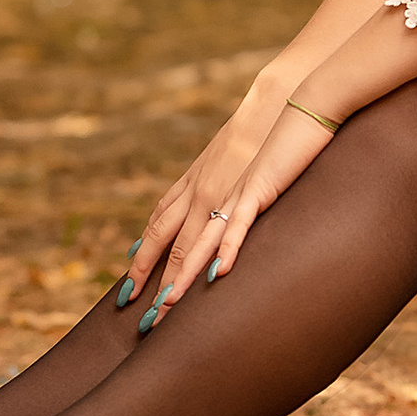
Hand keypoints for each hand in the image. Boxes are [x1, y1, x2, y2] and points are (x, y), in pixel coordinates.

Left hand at [126, 84, 337, 323]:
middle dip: (153, 280)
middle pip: (170, 242)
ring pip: (196, 241)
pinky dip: (225, 250)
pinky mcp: (256, 189)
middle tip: (140, 314)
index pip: (160, 226)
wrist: (286, 101)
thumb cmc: (264, 129)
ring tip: (166, 308)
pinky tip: (217, 275)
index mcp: (195, 184)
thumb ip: (213, 184)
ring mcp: (226, 191)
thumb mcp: (228, 159)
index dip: (143, 257)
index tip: (130, 285)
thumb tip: (208, 208)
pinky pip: (236, 225)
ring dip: (179, 277)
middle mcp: (202, 190)